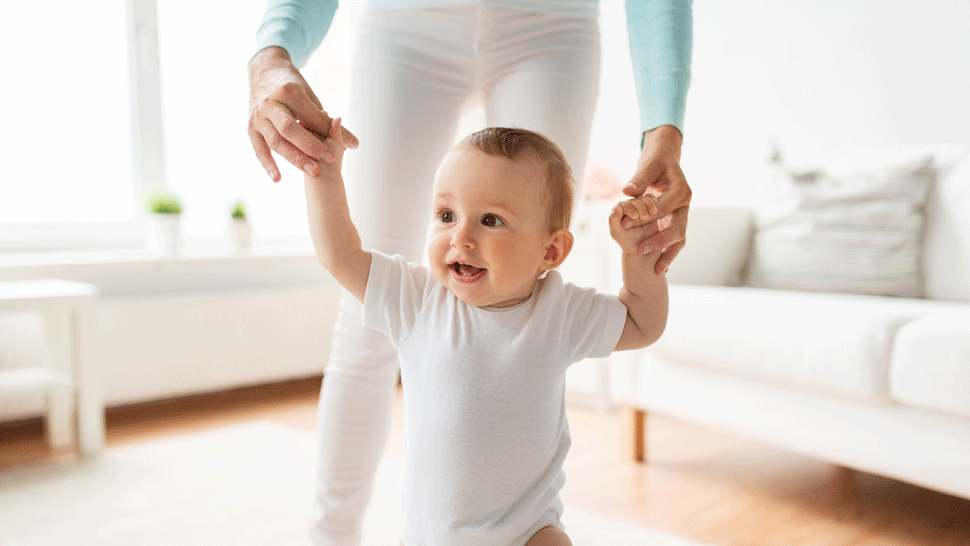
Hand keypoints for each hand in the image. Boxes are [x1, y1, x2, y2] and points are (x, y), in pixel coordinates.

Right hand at [247, 47, 358, 181]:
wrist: (263, 71)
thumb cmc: (292, 86)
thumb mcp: (310, 97)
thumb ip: (327, 121)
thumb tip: (353, 144)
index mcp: (289, 91)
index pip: (310, 116)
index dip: (326, 133)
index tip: (340, 151)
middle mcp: (271, 103)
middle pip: (289, 129)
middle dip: (309, 147)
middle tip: (328, 161)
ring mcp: (258, 116)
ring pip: (275, 141)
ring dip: (294, 158)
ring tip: (313, 171)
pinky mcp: (251, 127)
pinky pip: (258, 149)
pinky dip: (267, 164)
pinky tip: (278, 178)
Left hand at [609, 194, 661, 255]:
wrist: (643, 248)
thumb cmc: (628, 242)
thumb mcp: (617, 233)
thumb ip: (613, 221)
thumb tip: (617, 207)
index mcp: (617, 212)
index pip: (622, 204)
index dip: (629, 208)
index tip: (635, 217)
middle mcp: (627, 207)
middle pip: (634, 200)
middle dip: (640, 207)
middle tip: (644, 217)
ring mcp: (638, 206)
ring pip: (643, 198)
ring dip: (648, 204)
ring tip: (652, 213)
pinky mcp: (648, 207)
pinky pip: (651, 199)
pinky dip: (654, 201)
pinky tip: (656, 207)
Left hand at [621, 125, 690, 273]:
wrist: (665, 158)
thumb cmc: (656, 160)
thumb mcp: (648, 165)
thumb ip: (639, 178)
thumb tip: (628, 192)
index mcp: (681, 190)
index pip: (663, 208)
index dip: (644, 217)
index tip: (626, 224)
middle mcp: (685, 204)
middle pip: (677, 227)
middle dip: (660, 241)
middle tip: (641, 250)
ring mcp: (682, 213)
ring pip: (679, 237)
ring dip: (668, 253)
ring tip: (657, 269)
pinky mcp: (676, 219)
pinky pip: (675, 239)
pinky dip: (668, 252)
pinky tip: (661, 267)